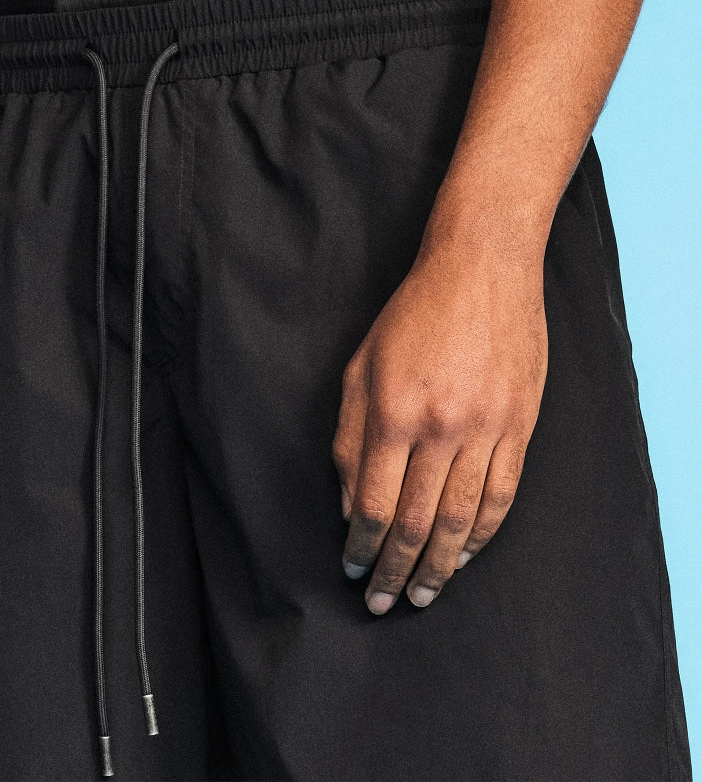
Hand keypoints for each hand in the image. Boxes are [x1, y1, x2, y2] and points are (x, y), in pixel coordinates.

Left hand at [332, 241, 547, 613]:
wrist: (482, 269)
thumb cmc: (412, 314)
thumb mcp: (361, 366)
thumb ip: (351, 438)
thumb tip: (351, 505)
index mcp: (394, 412)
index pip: (374, 504)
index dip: (362, 547)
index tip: (354, 570)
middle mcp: (441, 427)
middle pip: (417, 521)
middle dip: (397, 570)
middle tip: (384, 602)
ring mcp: (487, 428)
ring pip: (462, 519)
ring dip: (442, 565)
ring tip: (425, 593)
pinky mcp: (520, 425)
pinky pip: (502, 494)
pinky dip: (482, 533)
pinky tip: (466, 554)